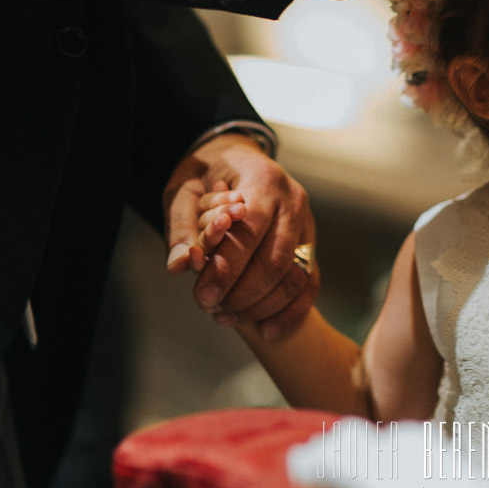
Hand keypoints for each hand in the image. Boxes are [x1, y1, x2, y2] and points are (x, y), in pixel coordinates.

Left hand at [163, 134, 317, 338]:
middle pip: (275, 259)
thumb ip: (181, 228)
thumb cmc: (207, 174)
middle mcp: (293, 200)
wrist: (236, 157)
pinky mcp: (310, 243)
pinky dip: (291, 311)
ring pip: (295, 275)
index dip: (227, 268)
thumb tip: (178, 266)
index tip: (202, 296)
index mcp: (263, 180)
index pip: (250, 232)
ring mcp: (306, 223)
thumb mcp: (183, 191)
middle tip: (212, 309)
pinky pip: (309, 282)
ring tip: (227, 316)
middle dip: (242, 293)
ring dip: (262, 305)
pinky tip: (266, 330)